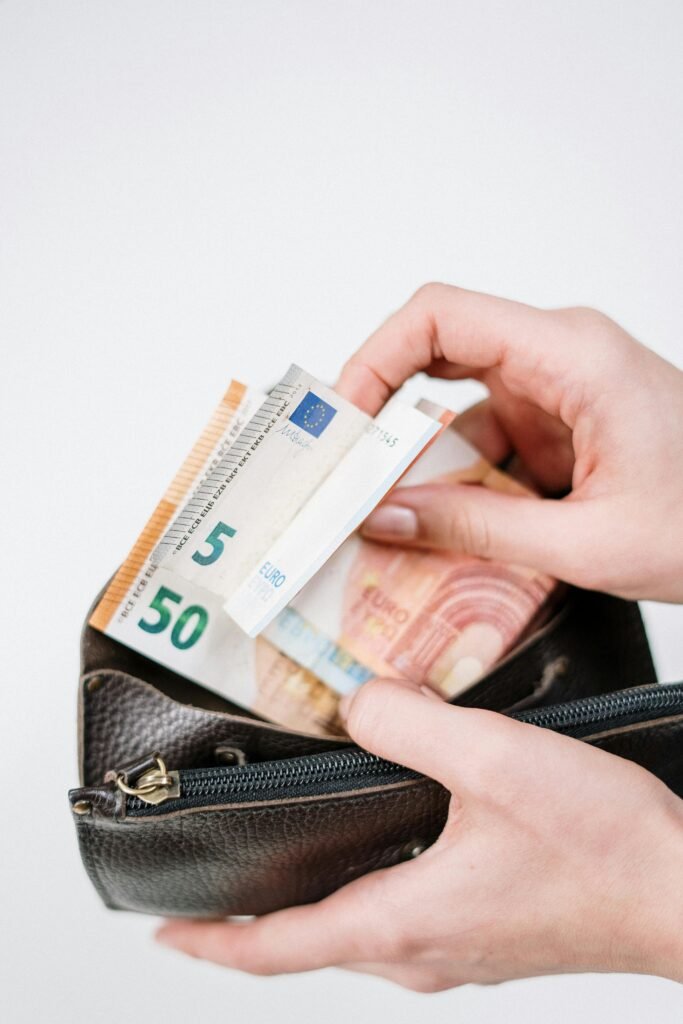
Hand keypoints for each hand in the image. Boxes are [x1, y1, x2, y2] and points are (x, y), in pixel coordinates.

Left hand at [154, 681, 682, 987]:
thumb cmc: (604, 848)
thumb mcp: (493, 762)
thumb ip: (409, 723)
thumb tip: (357, 702)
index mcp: (403, 920)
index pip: (276, 949)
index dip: (212, 939)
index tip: (166, 926)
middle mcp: (422, 951)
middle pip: (309, 944)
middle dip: (254, 918)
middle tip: (217, 878)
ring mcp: (459, 949)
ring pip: (357, 932)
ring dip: (310, 904)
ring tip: (283, 859)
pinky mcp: (489, 932)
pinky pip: (403, 918)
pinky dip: (365, 890)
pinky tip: (380, 842)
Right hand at [335, 284, 682, 602]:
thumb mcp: (588, 540)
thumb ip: (477, 528)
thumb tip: (385, 516)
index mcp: (572, 355)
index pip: (441, 316)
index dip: (373, 357)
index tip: (340, 419)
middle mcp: (558, 355)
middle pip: (435, 355)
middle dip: (382, 416)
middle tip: (343, 472)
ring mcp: (557, 387)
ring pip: (455, 406)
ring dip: (421, 462)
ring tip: (390, 519)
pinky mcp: (558, 421)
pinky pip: (485, 438)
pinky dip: (457, 481)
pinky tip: (443, 527)